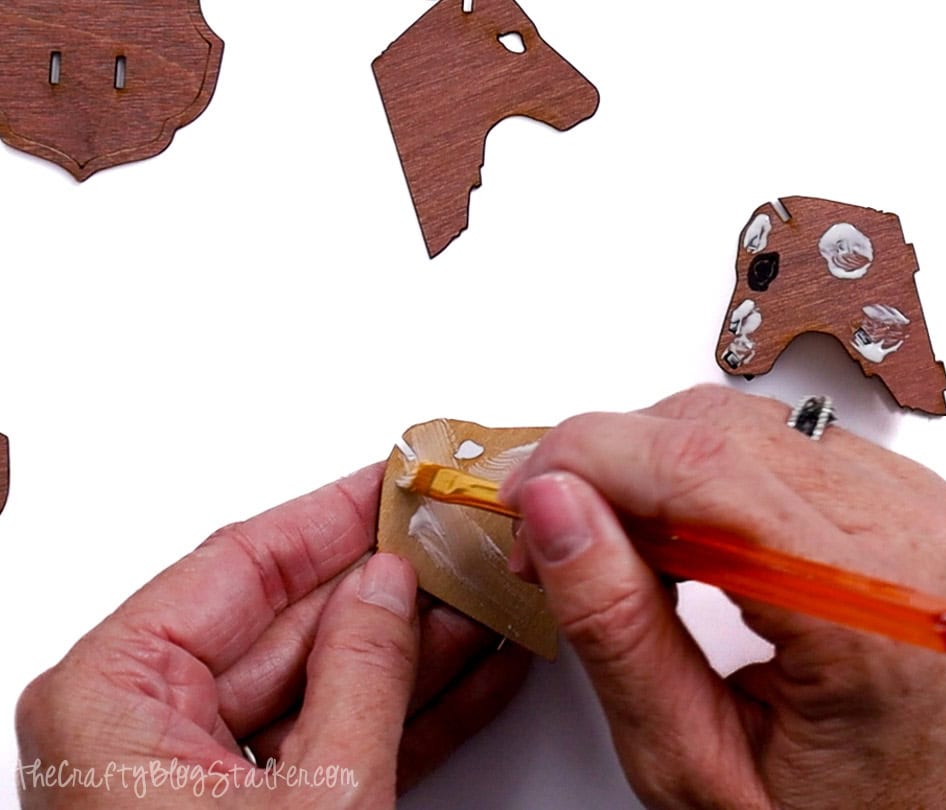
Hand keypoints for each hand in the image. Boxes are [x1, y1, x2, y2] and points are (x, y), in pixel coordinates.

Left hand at [15, 464, 529, 807]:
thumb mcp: (316, 798)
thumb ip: (361, 673)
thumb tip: (391, 586)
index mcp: (115, 693)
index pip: (238, 563)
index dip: (334, 515)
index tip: (401, 477)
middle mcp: (141, 722)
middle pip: (287, 616)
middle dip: (392, 581)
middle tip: (466, 538)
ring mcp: (196, 772)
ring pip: (324, 675)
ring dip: (416, 640)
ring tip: (491, 596)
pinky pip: (335, 733)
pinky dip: (410, 705)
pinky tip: (474, 666)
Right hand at [500, 386, 945, 808]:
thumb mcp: (703, 768)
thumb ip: (621, 632)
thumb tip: (558, 512)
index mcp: (870, 611)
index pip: (702, 467)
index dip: (589, 460)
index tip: (528, 498)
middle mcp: (916, 539)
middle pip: (724, 427)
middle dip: (613, 462)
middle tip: (558, 540)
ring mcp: (926, 514)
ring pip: (754, 422)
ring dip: (663, 468)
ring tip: (623, 555)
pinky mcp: (918, 508)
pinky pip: (795, 447)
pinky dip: (720, 478)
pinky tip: (692, 545)